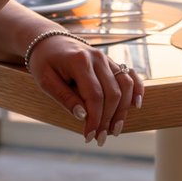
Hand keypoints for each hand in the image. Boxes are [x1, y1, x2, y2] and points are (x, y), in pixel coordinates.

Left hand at [26, 34, 143, 144]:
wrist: (49, 41)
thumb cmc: (45, 62)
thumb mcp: (46, 81)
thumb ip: (65, 98)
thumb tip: (83, 116)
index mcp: (80, 61)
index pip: (94, 96)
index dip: (95, 119)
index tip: (89, 136)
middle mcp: (98, 58)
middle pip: (112, 93)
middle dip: (108, 119)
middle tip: (100, 139)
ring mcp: (106, 59)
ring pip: (125, 86)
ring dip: (123, 110)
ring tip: (115, 130)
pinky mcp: (111, 62)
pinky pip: (129, 75)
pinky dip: (136, 89)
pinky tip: (136, 105)